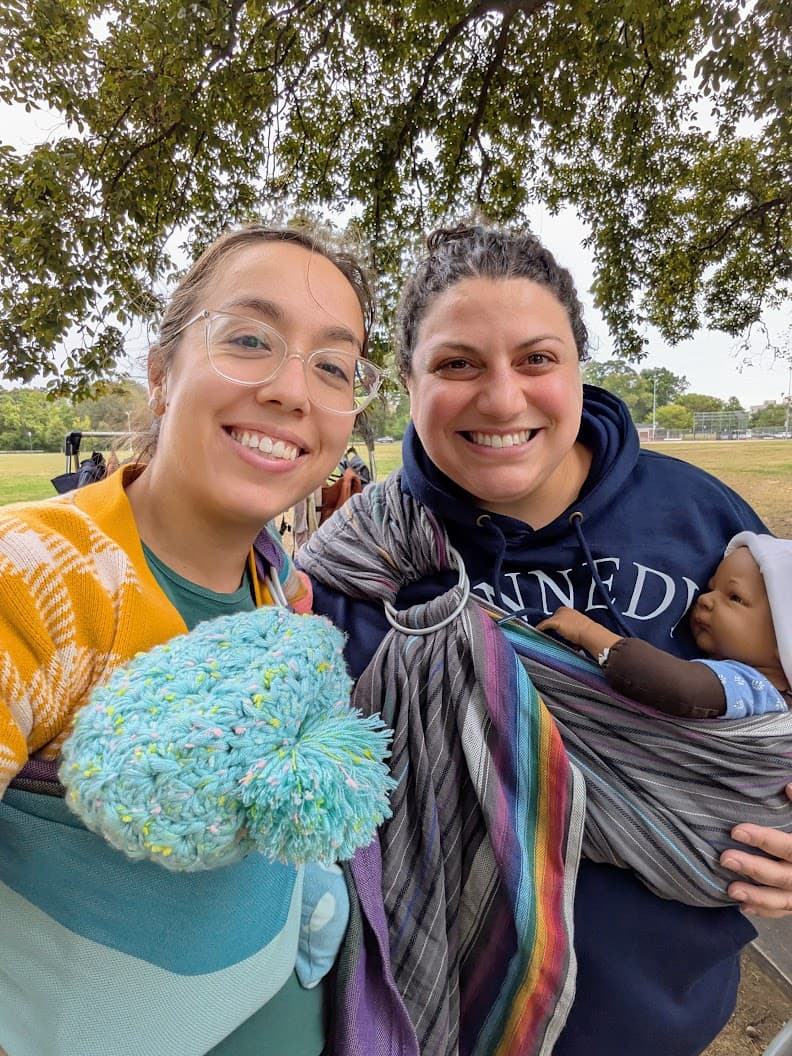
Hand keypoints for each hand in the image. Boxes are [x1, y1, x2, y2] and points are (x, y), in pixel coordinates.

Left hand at [536, 607, 619, 657]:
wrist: (589, 632)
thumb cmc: (588, 632)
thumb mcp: (581, 628)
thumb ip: (576, 629)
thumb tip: (576, 640)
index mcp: (570, 611)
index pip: (559, 615)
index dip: (557, 623)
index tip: (554, 629)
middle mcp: (563, 610)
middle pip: (552, 617)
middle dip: (551, 626)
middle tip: (548, 633)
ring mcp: (558, 616)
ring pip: (547, 621)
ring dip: (545, 628)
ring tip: (541, 633)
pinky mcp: (554, 622)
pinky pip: (543, 625)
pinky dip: (539, 628)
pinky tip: (536, 632)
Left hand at [721, 783, 791, 917]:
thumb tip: (788, 786)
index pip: (788, 847)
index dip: (764, 839)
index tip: (736, 831)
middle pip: (781, 875)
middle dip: (753, 868)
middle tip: (725, 858)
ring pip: (781, 899)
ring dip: (756, 896)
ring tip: (731, 890)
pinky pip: (781, 911)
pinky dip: (763, 909)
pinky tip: (742, 905)